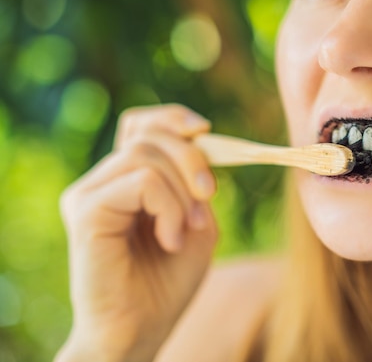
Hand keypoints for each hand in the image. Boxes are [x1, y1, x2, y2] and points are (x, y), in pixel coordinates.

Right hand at [56, 104, 216, 361]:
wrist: (141, 331)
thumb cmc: (168, 281)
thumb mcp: (197, 221)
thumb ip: (197, 182)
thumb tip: (202, 139)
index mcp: (125, 181)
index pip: (140, 125)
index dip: (172, 118)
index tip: (204, 131)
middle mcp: (102, 182)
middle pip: (148, 135)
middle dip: (192, 159)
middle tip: (209, 198)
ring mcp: (88, 194)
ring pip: (146, 155)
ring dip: (183, 192)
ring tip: (187, 231)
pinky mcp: (85, 212)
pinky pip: (141, 181)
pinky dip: (169, 206)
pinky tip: (171, 240)